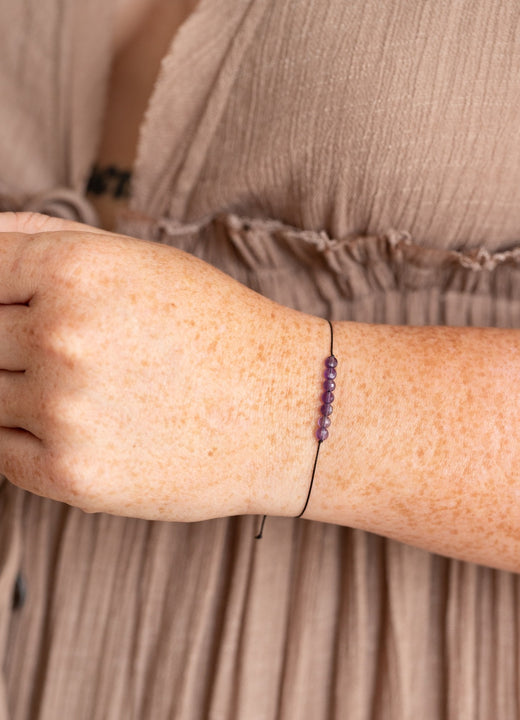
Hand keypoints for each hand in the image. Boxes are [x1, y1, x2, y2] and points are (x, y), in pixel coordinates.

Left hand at [0, 212, 320, 519]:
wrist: (286, 411)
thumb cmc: (216, 328)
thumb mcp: (139, 260)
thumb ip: (43, 238)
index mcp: (73, 270)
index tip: (21, 311)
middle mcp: (60, 337)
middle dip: (11, 342)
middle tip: (75, 356)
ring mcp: (63, 410)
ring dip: (18, 391)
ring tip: (88, 391)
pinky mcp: (71, 476)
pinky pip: (0, 451)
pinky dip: (24, 438)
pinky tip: (79, 427)